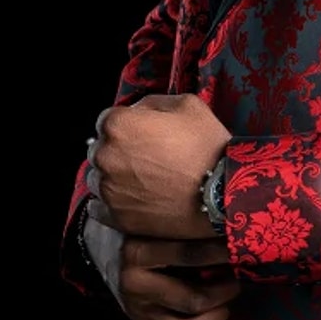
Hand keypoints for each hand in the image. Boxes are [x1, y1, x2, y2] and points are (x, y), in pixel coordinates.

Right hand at [84, 201, 240, 319]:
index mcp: (138, 252)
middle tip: (237, 281)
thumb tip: (233, 232)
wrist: (106, 252)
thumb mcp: (159, 226)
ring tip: (224, 304)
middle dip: (225, 292)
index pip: (189, 255)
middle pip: (194, 300)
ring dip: (214, 319)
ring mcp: (137, 312)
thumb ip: (187, 231)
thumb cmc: (146, 235)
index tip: (243, 249)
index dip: (222, 254)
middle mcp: (135, 285)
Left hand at [86, 93, 231, 239]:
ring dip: (113, 178)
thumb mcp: (187, 105)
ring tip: (142, 181)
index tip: (143, 135)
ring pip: (97, 179)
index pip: (107, 121)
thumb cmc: (207, 146)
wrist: (223, 192)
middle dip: (118, 152)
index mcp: (118, 125)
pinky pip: (97, 207)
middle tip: (146, 159)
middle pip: (100, 150)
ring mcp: (109, 189)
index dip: (127, 127)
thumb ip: (152, 103)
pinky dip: (109, 203)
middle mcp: (105, 156)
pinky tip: (130, 199)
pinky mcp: (116, 217)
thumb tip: (136, 111)